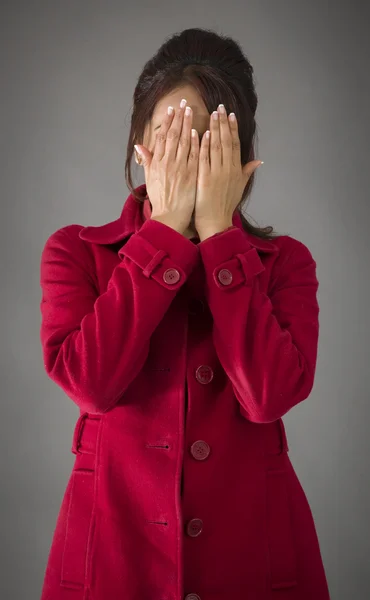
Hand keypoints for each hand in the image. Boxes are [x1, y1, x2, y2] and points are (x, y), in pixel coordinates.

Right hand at [134, 99, 198, 234]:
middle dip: (178, 118)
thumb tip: (139, 146)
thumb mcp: (149, 178)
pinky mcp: (190, 174)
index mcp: (157, 162)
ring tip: (191, 111)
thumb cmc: (160, 200)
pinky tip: (199, 131)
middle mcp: (167, 162)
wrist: (169, 217)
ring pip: (183, 142)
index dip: (167, 122)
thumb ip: (147, 160)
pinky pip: (193, 155)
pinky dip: (196, 143)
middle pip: (173, 135)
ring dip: (187, 125)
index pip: (162, 137)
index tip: (171, 110)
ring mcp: (179, 168)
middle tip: (183, 103)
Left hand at [194, 105, 262, 240]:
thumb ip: (247, 172)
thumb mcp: (240, 188)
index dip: (233, 128)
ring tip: (211, 114)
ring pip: (215, 146)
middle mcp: (228, 169)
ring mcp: (216, 173)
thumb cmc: (226, 206)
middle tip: (219, 107)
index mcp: (236, 170)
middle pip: (226, 141)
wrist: (216, 223)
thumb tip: (258, 161)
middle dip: (223, 123)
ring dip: (213, 129)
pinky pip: (202, 158)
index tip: (230, 114)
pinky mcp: (204, 178)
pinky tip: (198, 132)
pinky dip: (201, 144)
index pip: (235, 144)